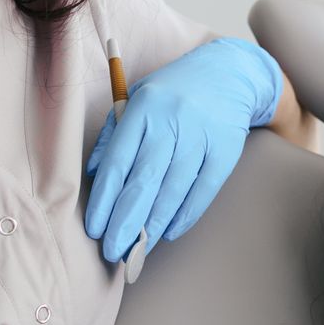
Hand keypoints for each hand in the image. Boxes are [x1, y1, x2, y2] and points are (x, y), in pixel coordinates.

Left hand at [83, 37, 281, 261]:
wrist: (229, 72)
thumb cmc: (173, 92)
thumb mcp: (135, 100)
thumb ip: (113, 136)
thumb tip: (96, 177)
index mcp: (143, 108)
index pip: (118, 162)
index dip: (104, 200)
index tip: (94, 229)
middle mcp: (171, 120)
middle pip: (144, 181)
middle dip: (125, 223)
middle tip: (113, 252)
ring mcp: (201, 135)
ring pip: (173, 190)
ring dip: (154, 225)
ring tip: (139, 249)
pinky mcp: (226, 149)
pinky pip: (203, 190)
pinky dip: (184, 216)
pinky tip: (169, 232)